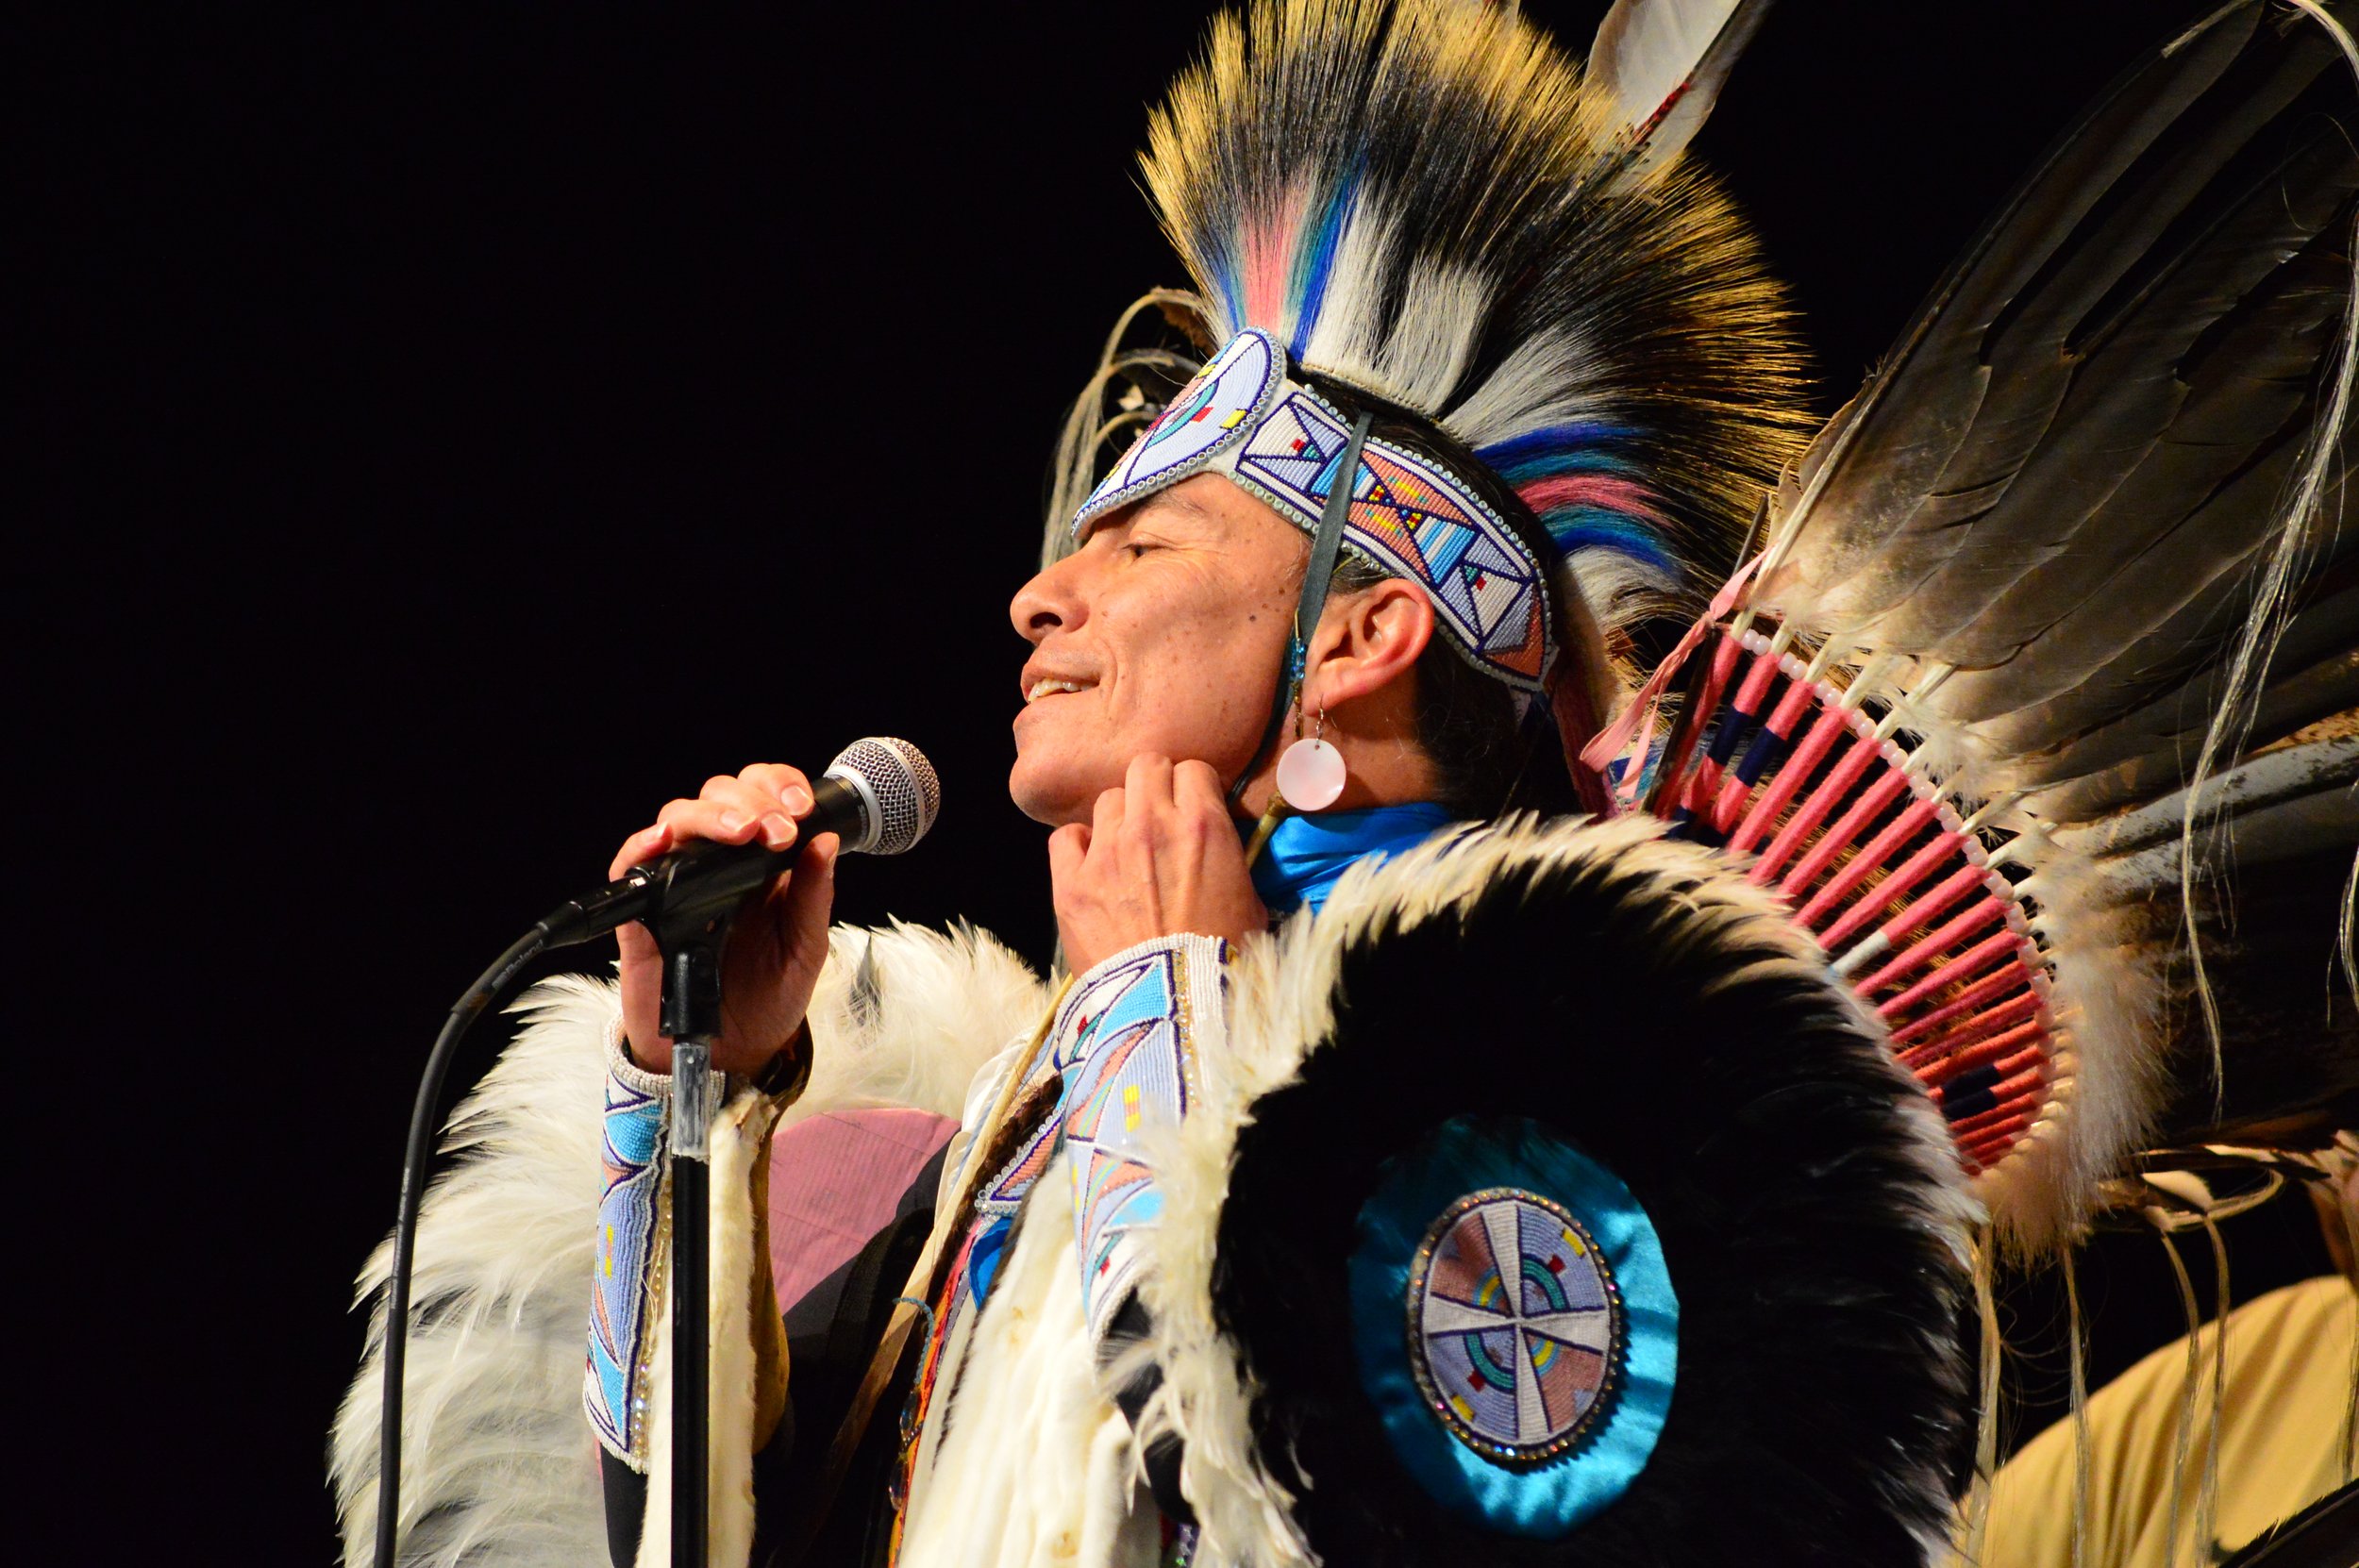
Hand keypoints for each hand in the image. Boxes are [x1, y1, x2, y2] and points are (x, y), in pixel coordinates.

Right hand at [610, 763, 837, 1075]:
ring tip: (741, 831)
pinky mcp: (643, 912)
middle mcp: (720, 865)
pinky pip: (631, 865)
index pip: (763, 799)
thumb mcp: (806, 949)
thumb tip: (826, 841)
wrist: (732, 1052)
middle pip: (720, 797)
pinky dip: (643, 845)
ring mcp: (679, 883)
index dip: (778, 786)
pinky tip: (665, 839)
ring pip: (679, 818)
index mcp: (762, 865)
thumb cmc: (769, 998)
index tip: (800, 805)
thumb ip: (815, 897)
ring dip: (711, 815)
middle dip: (750, 800)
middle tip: (775, 828)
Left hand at [1048, 754, 1265, 973]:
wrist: (1175, 1008)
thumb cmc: (1224, 961)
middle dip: (1155, 787)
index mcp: (1203, 825)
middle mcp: (1151, 825)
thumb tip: (1224, 853)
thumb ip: (1232, 863)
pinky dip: (1078, 849)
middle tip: (1160, 819)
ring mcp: (1106, 852)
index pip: (1193, 768)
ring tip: (1126, 852)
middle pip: (1145, 766)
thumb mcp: (1252, 904)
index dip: (1195, 789)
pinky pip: (1065, 837)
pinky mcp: (1070, 883)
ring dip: (1120, 820)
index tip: (1195, 811)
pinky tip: (1092, 870)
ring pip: (1107, 800)